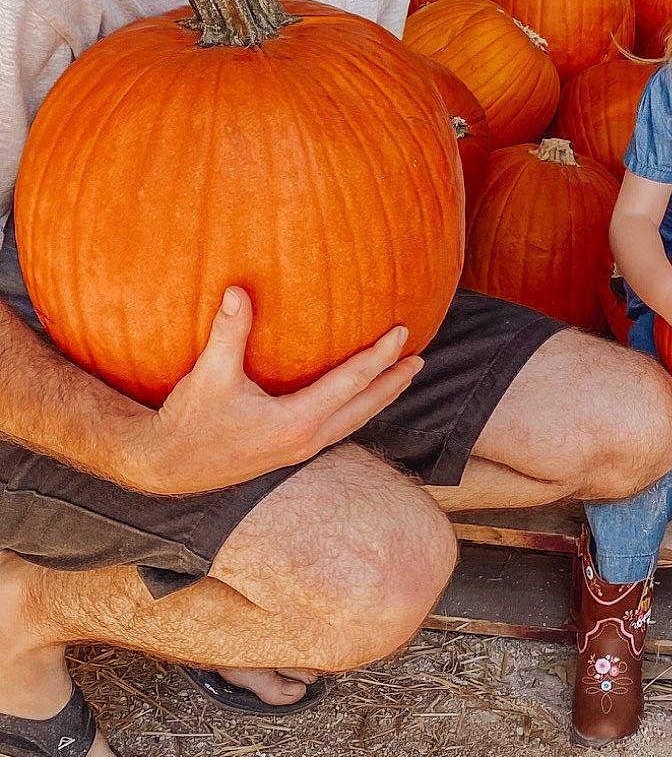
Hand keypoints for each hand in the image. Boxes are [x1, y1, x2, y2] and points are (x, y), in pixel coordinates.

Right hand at [133, 287, 423, 494]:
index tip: (401, 333)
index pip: (351, 383)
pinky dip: (356, 409)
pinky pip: (337, 427)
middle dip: (393, 382)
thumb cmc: (189, 420)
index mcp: (295, 422)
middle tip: (418, 358)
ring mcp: (300, 450)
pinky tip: (357, 398)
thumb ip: (228, 332)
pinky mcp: (290, 453)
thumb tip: (238, 290)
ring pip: (354, 422)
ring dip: (380, 398)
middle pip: (364, 407)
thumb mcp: (208, 375)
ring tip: (401, 377)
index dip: (378, 356)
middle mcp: (306, 440)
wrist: (168, 466)